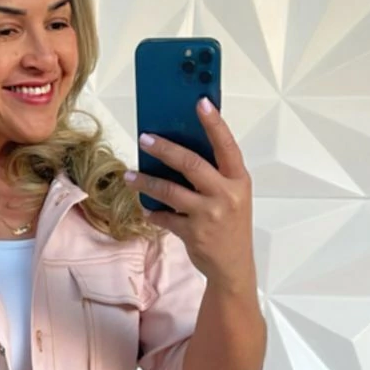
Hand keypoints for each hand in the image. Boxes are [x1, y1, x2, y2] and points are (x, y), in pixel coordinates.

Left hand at [125, 98, 255, 293]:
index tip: (200, 103)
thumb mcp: (232, 195)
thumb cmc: (231, 225)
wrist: (233, 267)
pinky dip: (152, 212)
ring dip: (147, 182)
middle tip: (144, 138)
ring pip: (171, 191)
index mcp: (239, 180)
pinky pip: (165, 217)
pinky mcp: (193, 233)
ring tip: (130, 176)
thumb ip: (214, 175)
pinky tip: (145, 207)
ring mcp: (209, 215)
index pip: (227, 145)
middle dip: (165, 149)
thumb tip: (179, 149)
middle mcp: (226, 195)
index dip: (214, 123)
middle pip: (191, 164)